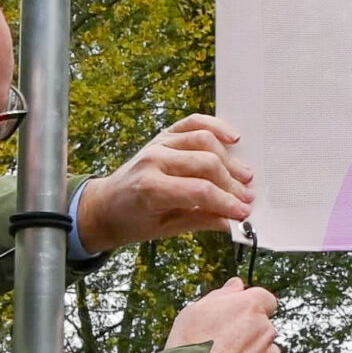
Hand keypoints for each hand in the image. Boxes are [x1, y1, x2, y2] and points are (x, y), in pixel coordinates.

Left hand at [74, 115, 252, 250]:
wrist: (105, 204)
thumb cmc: (131, 219)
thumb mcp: (164, 230)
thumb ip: (200, 221)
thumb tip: (231, 223)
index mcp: (150, 187)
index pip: (200, 191)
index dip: (226, 202)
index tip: (243, 212)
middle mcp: (154, 160)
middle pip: (206, 164)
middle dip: (231, 184)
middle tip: (246, 199)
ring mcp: (159, 144)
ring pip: (205, 141)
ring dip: (229, 160)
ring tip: (244, 177)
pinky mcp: (163, 135)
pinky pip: (193, 123)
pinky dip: (215, 127)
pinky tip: (232, 139)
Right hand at [166, 278, 284, 352]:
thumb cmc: (190, 347)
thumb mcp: (195, 312)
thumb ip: (221, 296)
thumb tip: (236, 285)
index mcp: (250, 305)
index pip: (264, 299)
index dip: (251, 309)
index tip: (236, 319)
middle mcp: (265, 327)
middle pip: (264, 327)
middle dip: (249, 336)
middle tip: (225, 349)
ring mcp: (271, 352)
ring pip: (268, 351)